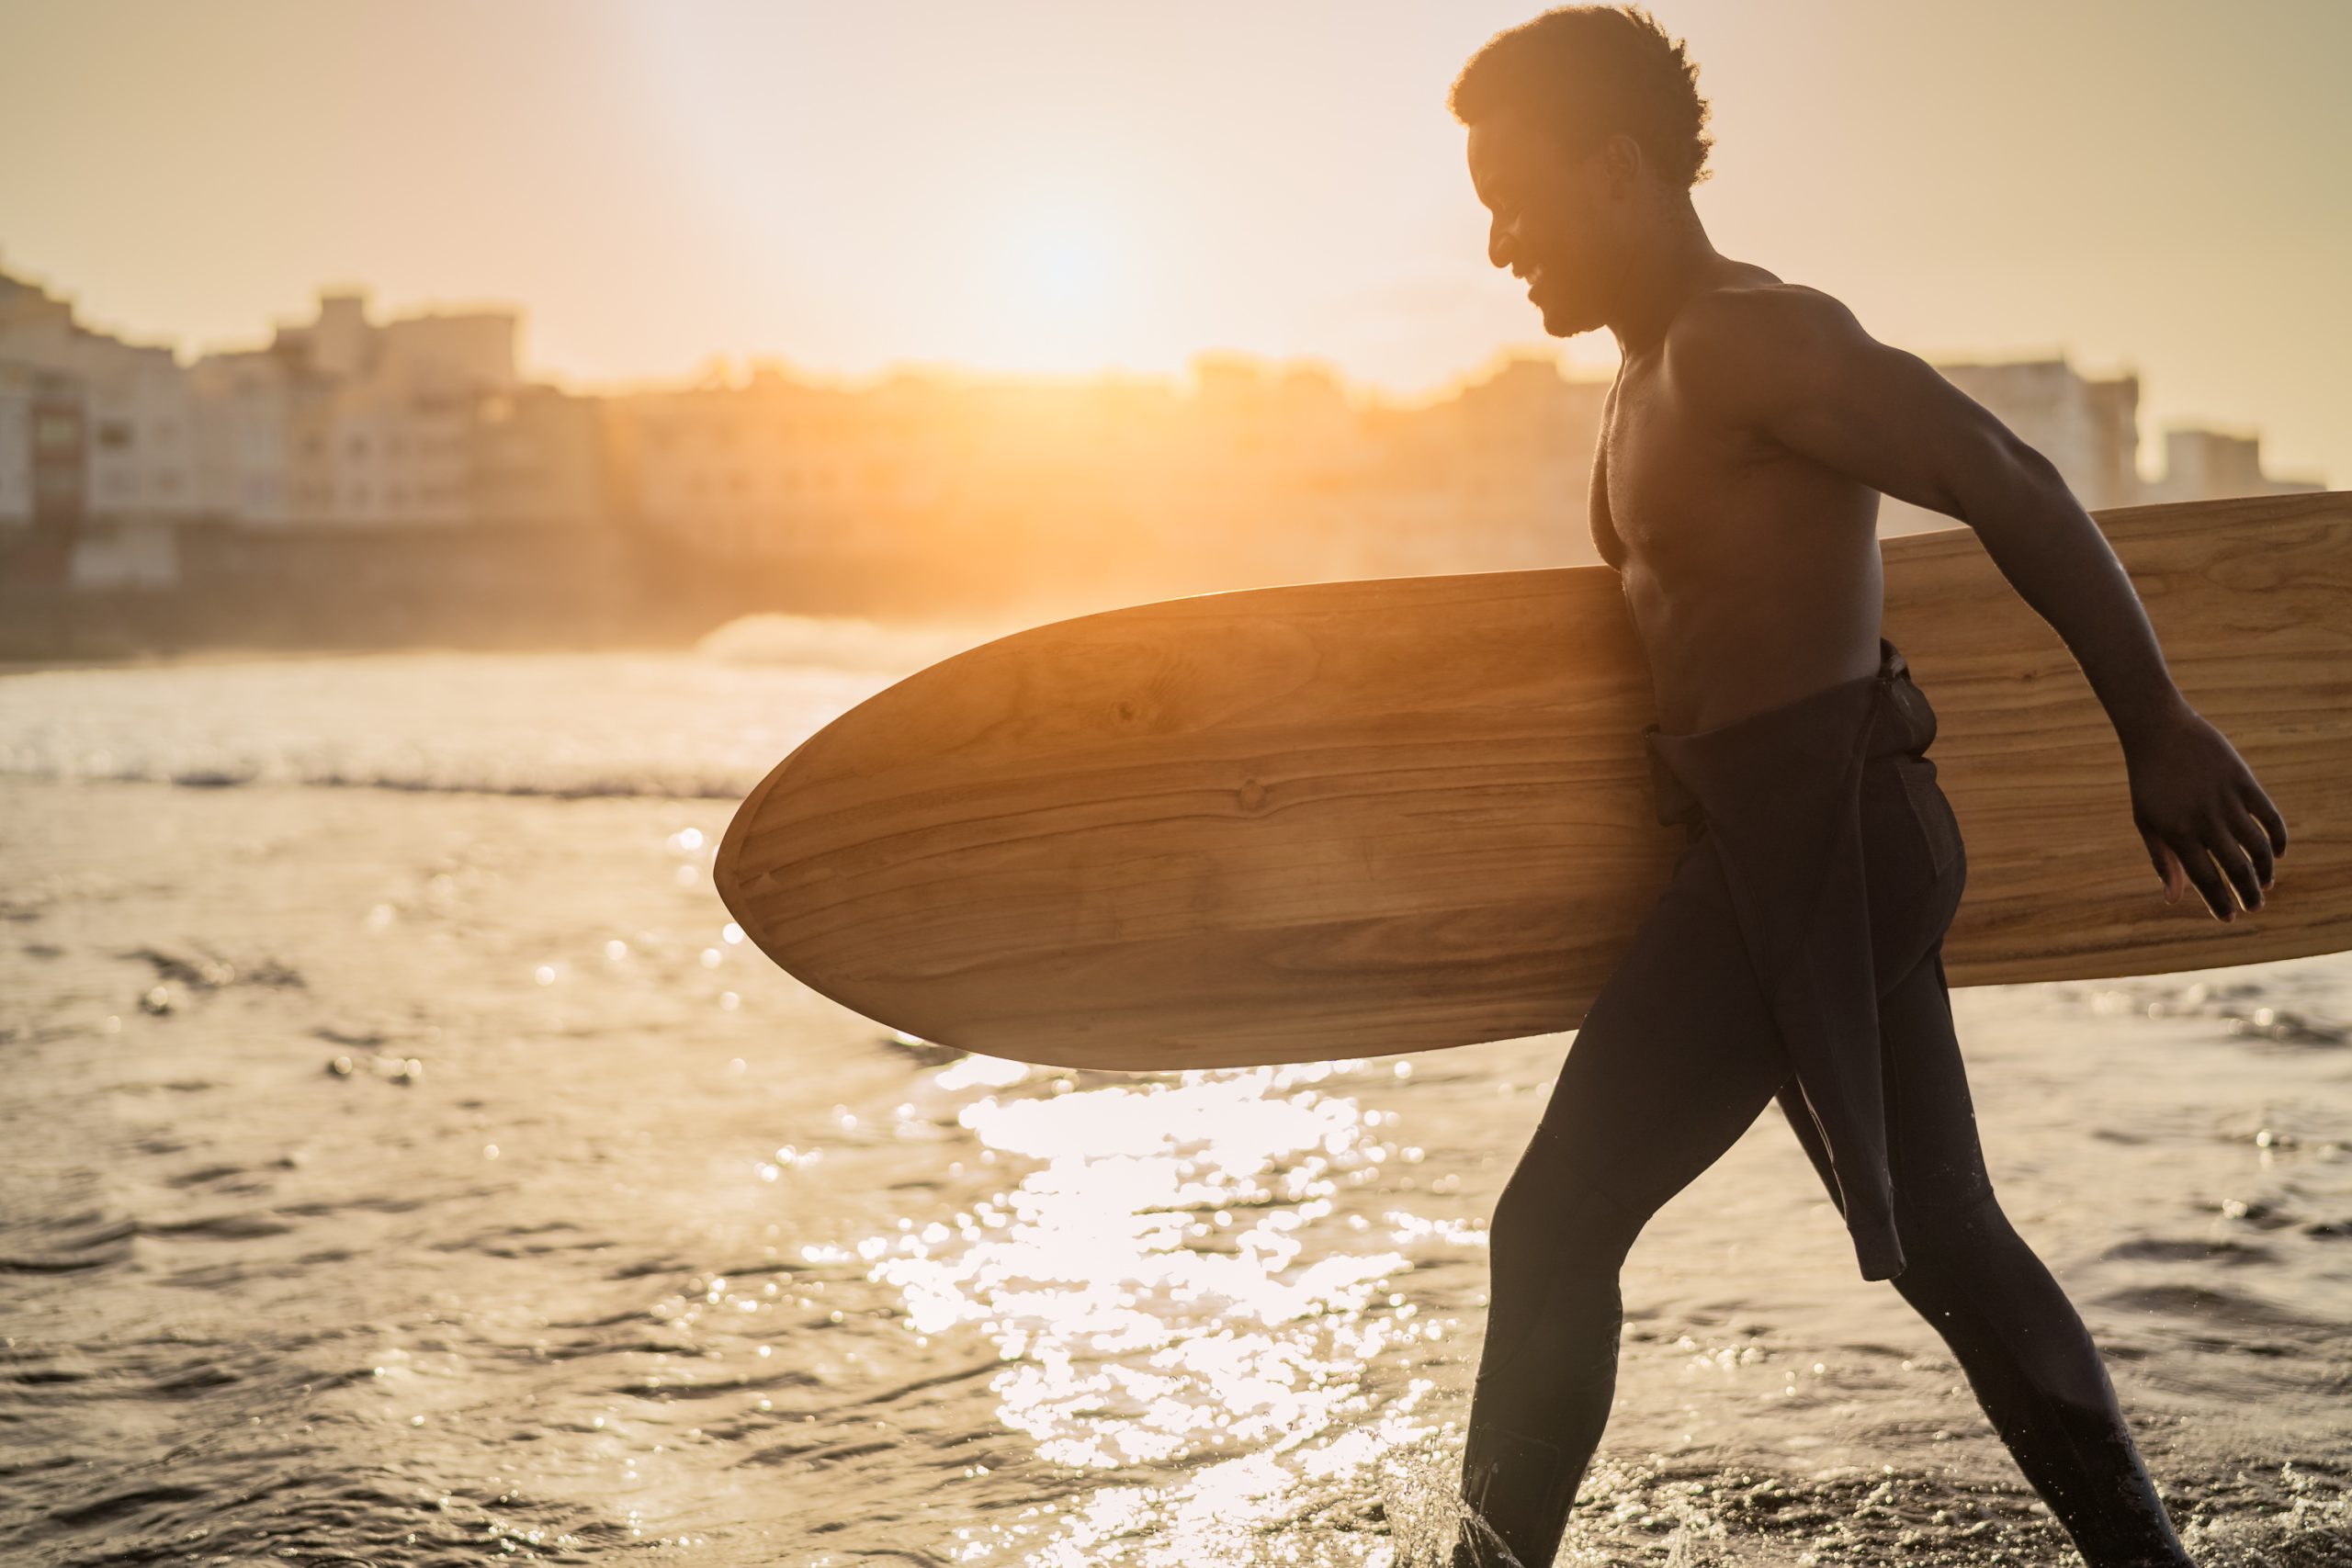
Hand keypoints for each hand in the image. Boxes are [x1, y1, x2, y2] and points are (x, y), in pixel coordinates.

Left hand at [2122, 707, 2287, 921]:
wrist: (2159, 732)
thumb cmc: (2149, 782)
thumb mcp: (2146, 822)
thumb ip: (2162, 860)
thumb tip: (2174, 898)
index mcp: (2177, 834)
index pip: (2205, 880)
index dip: (2220, 903)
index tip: (2230, 918)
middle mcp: (2204, 820)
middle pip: (2236, 868)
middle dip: (2248, 893)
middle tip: (2255, 906)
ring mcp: (2226, 801)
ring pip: (2256, 846)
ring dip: (2265, 870)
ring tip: (2265, 884)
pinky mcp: (2244, 782)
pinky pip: (2270, 817)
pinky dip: (2278, 838)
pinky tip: (2277, 853)